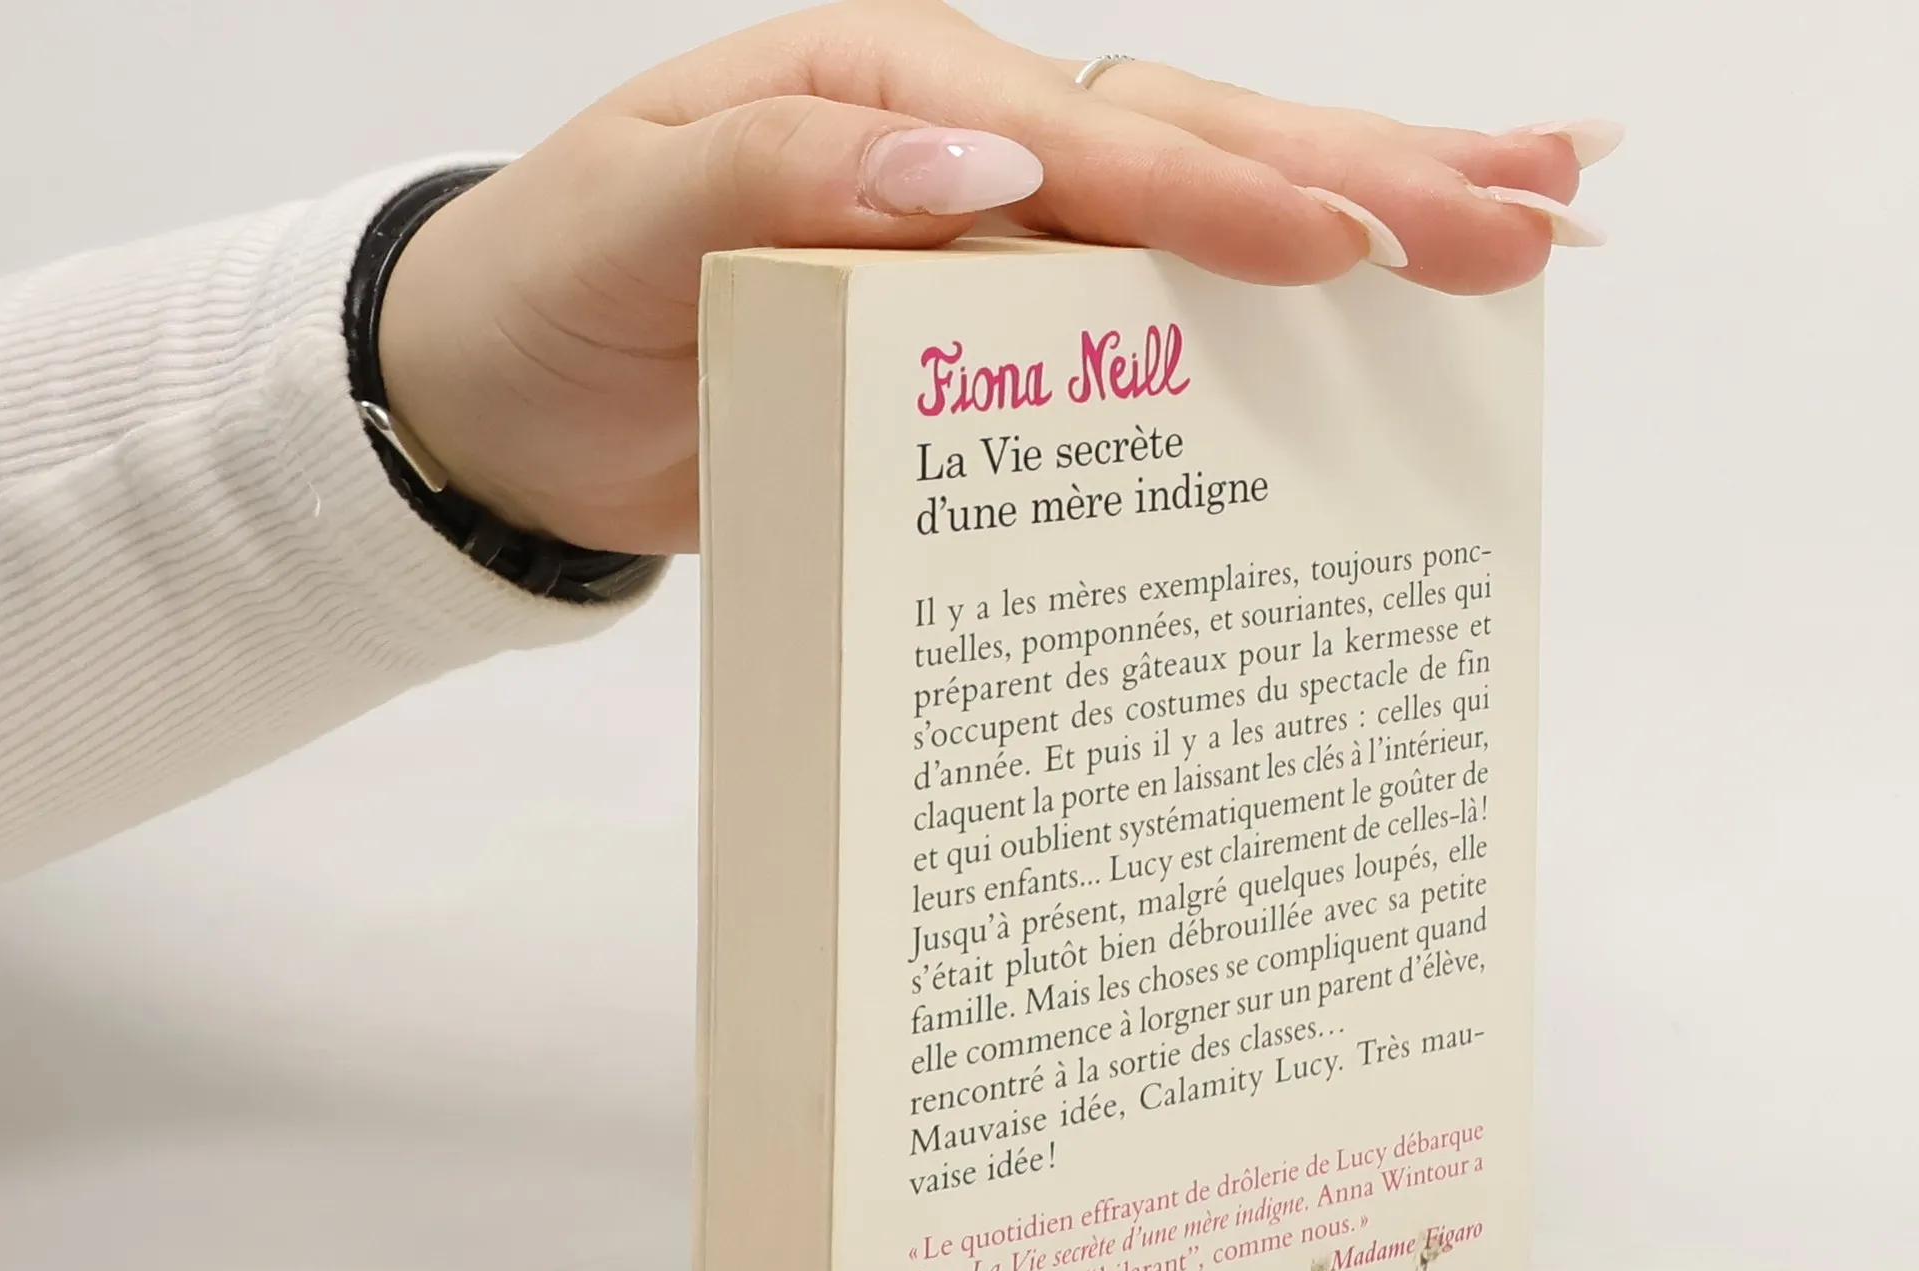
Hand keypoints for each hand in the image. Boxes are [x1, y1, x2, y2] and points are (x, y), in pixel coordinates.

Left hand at [378, 0, 1614, 555]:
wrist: (509, 400)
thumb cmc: (555, 297)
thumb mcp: (625, 226)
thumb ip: (773, 186)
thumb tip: (976, 170)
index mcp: (887, 95)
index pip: (1086, 137)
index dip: (1218, 192)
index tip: (1347, 248)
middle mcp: (964, 144)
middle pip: (1195, 140)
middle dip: (1366, 179)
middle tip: (1536, 216)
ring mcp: (991, 238)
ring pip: (1204, 206)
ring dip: (1368, 213)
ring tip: (1532, 221)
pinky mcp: (993, 334)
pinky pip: (1144, 312)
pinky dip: (1263, 309)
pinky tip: (1372, 312)